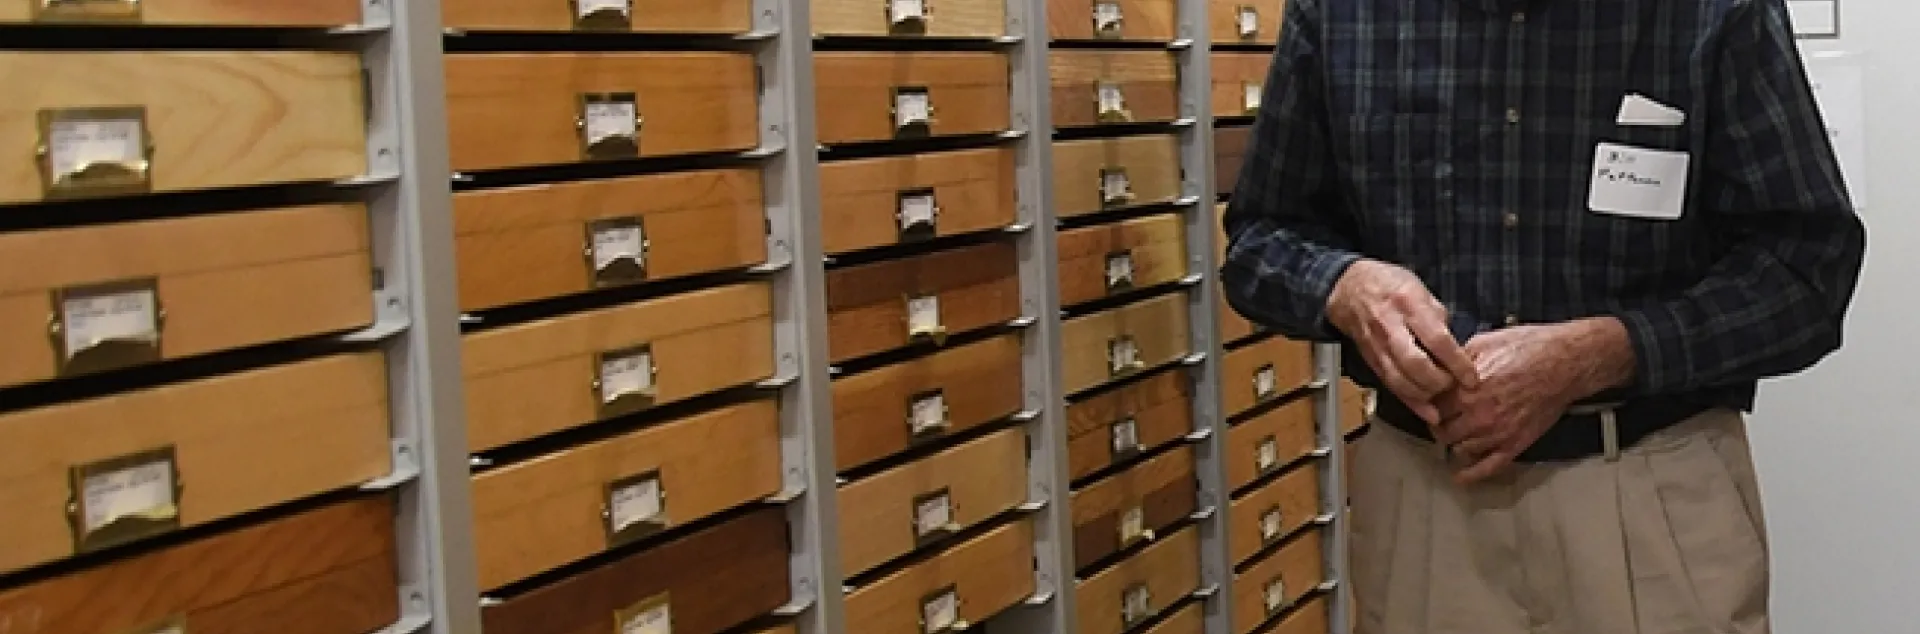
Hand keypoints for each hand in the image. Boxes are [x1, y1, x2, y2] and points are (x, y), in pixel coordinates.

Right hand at [1326, 259, 1478, 423]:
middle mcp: (1391, 327)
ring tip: (1442, 395)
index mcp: (1408, 305)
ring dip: (1426, 395)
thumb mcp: (1421, 291)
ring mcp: (1377, 347)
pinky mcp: (1371, 361)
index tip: (1471, 378)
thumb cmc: (1390, 286)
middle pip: (1416, 365)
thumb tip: (1455, 348)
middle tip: (1455, 385)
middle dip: (1440, 382)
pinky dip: (1412, 403)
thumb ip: (1438, 320)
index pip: (1437, 340)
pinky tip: (1429, 413)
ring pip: (1401, 381)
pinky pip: (1391, 387)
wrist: (1349, 289)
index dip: (1457, 363)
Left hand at [1437, 318, 1635, 483]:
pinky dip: (1471, 475)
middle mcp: (1478, 416)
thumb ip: (1456, 360)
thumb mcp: (1483, 343)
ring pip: (1459, 449)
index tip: (1430, 402)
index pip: (1431, 407)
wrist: (1566, 362)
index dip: (1429, 403)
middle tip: (1441, 419)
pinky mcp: (1515, 445)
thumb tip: (1440, 367)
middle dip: (1439, 424)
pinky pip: (1487, 468)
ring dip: (1455, 443)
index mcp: (1466, 391)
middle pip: (1441, 431)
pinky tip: (1461, 476)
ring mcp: (1496, 434)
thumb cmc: (1530, 348)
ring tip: (1456, 435)